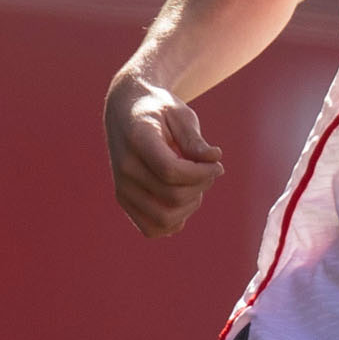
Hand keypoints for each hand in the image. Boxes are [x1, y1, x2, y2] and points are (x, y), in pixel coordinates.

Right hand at [108, 77, 224, 236]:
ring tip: (194, 184)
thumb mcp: (180, 113)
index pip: (171, 171)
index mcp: (138, 140)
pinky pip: (151, 229)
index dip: (201, 173)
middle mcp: (125, 167)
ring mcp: (122, 187)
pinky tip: (183, 201)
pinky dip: (173, 223)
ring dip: (189, 206)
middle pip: (172, 196)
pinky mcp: (124, 200)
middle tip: (209, 169)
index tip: (216, 162)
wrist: (126, 111)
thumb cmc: (159, 110)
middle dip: (201, 186)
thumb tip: (214, 159)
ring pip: (163, 219)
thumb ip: (195, 139)